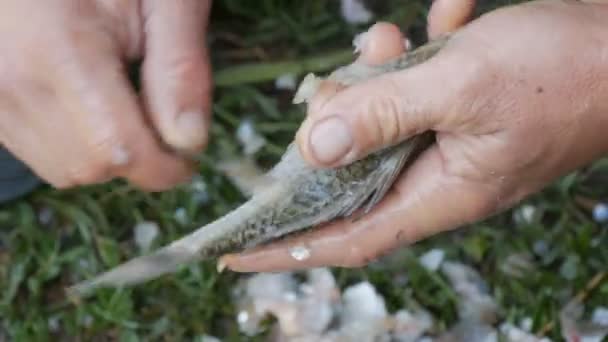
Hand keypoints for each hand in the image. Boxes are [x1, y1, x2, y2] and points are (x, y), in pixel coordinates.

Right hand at [0, 0, 211, 189]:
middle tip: (159, 119)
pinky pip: (34, 148)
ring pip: (60, 166)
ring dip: (103, 152)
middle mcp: (9, 80)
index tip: (188, 157)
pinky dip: (73, 140)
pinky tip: (87, 97)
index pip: (118, 151)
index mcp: (59, 50)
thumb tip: (189, 140)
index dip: (163, 168)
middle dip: (135, 159)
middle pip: (88, 168)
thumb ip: (179, 67)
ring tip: (119, 97)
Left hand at [221, 0, 607, 271]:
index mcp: (441, 194)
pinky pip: (414, 92)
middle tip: (329, 85)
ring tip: (387, 41)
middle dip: (328, 131)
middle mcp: (439, 177)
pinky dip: (411, 60)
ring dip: (371, 83)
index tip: (235, 253)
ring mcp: (448, 142)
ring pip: (379, 125)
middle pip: (352, 172)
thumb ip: (386, 115)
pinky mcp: (457, 109)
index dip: (288, 249)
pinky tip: (441, 22)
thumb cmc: (564, 71)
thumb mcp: (462, 86)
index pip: (345, 239)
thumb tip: (316, 146)